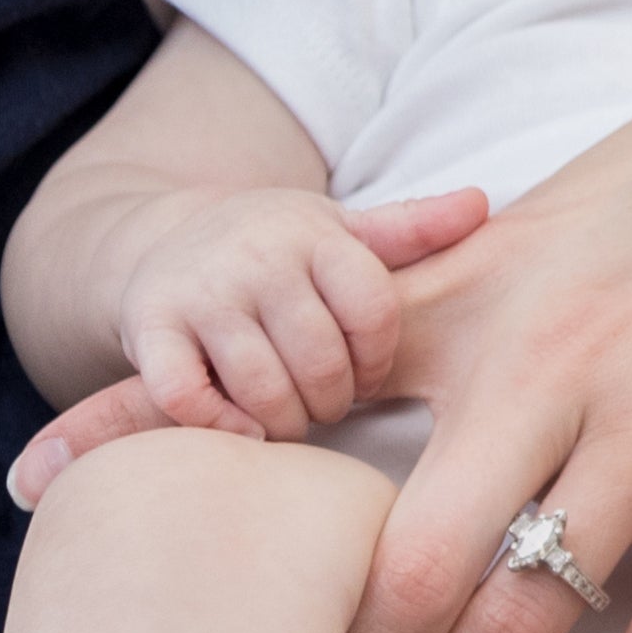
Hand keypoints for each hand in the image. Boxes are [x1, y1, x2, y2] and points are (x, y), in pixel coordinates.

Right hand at [87, 183, 487, 440]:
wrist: (166, 243)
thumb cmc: (276, 250)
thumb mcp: (341, 230)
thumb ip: (411, 228)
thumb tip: (481, 203)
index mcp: (314, 233)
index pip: (374, 310)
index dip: (379, 359)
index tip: (367, 371)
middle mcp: (256, 256)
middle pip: (322, 361)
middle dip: (334, 400)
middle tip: (327, 403)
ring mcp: (200, 292)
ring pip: (263, 388)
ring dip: (285, 422)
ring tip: (290, 417)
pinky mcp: (150, 328)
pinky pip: (187, 397)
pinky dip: (220, 425)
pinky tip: (241, 429)